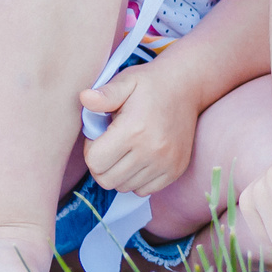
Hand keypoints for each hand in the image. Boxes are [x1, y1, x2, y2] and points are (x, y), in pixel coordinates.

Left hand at [79, 63, 197, 199]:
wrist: (188, 87)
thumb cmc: (151, 83)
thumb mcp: (126, 81)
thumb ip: (105, 94)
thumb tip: (84, 97)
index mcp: (134, 130)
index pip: (95, 162)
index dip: (90, 149)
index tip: (99, 135)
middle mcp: (152, 151)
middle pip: (106, 180)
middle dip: (101, 164)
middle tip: (109, 144)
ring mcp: (166, 164)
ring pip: (123, 187)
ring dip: (118, 172)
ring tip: (125, 149)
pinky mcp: (175, 171)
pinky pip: (143, 190)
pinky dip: (136, 179)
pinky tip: (139, 158)